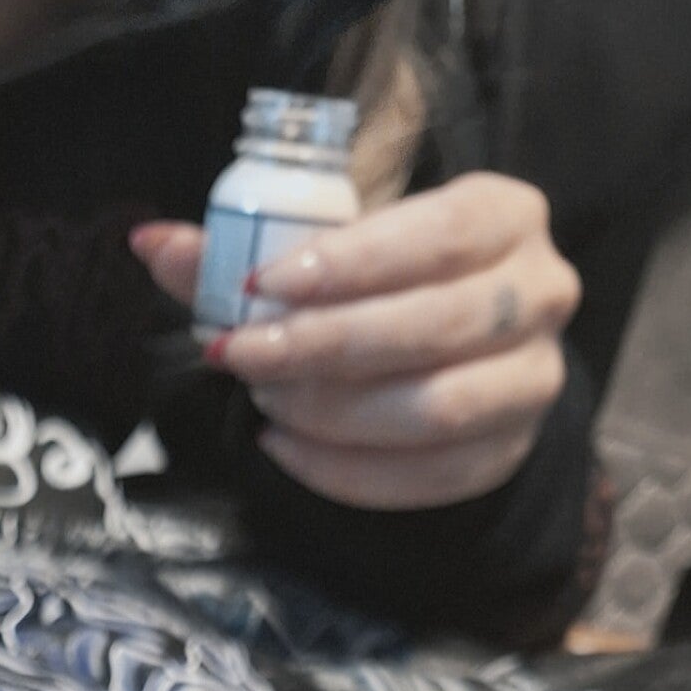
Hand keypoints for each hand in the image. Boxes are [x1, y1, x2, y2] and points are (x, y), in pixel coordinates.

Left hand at [131, 174, 579, 509]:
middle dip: (322, 345)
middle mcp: (541, 292)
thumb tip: (149, 243)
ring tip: (264, 400)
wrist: (442, 347)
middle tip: (242, 353)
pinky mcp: (507, 451)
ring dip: (332, 410)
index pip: (439, 234)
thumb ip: (235, 247)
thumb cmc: (374, 278)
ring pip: (437, 408)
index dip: (351, 263)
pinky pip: (429, 476)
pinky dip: (344, 470)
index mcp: (504, 213)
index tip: (264, 283)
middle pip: (435, 326)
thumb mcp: (316, 248)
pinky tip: (284, 447)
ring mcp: (533, 379)